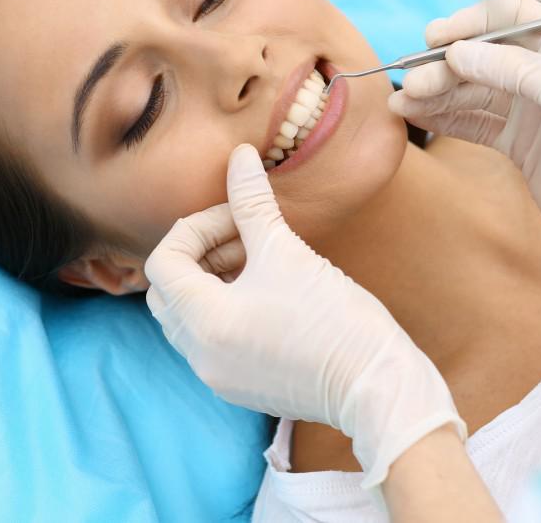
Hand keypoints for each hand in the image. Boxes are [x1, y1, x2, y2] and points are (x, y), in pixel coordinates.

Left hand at [144, 144, 464, 487]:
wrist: (376, 384)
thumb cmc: (335, 318)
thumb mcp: (287, 252)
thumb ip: (253, 202)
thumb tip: (240, 155)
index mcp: (204, 322)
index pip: (163, 262)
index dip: (197, 228)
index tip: (239, 217)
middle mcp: (201, 356)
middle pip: (168, 293)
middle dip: (200, 255)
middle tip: (244, 236)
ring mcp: (220, 377)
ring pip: (190, 318)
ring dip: (214, 282)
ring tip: (261, 261)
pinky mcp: (243, 387)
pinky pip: (214, 341)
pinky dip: (227, 311)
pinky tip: (271, 295)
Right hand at [390, 0, 540, 374]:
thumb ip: (513, 68)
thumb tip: (458, 52)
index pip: (512, 16)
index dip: (471, 22)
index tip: (434, 37)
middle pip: (485, 56)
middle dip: (445, 67)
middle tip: (412, 84)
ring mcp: (532, 109)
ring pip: (473, 90)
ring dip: (438, 93)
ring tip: (402, 104)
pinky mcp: (518, 142)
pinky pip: (474, 120)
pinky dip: (446, 117)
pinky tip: (417, 117)